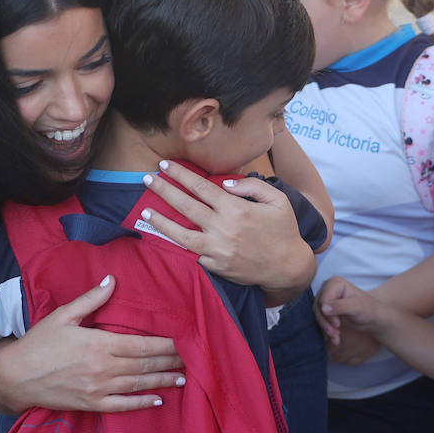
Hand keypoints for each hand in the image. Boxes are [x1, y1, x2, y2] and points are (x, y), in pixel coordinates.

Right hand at [0, 275, 183, 413]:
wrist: (14, 377)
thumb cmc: (38, 343)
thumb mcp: (62, 316)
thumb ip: (90, 300)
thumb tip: (112, 281)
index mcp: (98, 344)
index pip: (141, 344)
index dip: (165, 343)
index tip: (183, 339)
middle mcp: (102, 368)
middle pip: (145, 365)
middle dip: (171, 361)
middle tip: (193, 357)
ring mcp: (98, 389)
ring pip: (139, 385)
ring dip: (163, 380)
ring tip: (184, 377)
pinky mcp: (91, 404)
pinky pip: (123, 406)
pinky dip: (142, 403)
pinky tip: (159, 399)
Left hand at [141, 160, 313, 293]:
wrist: (287, 267)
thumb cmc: (283, 230)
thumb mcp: (278, 200)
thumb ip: (252, 186)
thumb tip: (225, 183)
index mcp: (237, 209)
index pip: (201, 187)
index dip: (181, 175)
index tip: (165, 165)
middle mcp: (224, 228)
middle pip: (186, 206)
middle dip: (164, 190)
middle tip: (146, 179)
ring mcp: (218, 250)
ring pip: (181, 235)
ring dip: (161, 222)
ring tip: (146, 212)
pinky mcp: (215, 266)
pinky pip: (191, 254)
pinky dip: (176, 245)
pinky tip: (163, 237)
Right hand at [314, 276, 387, 364]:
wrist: (373, 319)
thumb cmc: (368, 309)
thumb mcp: (356, 307)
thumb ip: (340, 306)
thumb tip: (323, 308)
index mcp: (335, 283)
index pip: (323, 298)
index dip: (327, 313)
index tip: (337, 324)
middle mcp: (328, 289)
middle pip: (318, 307)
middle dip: (325, 322)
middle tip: (334, 333)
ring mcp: (327, 299)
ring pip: (318, 315)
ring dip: (326, 328)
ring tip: (336, 338)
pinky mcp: (327, 309)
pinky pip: (321, 320)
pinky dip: (327, 330)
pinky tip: (335, 339)